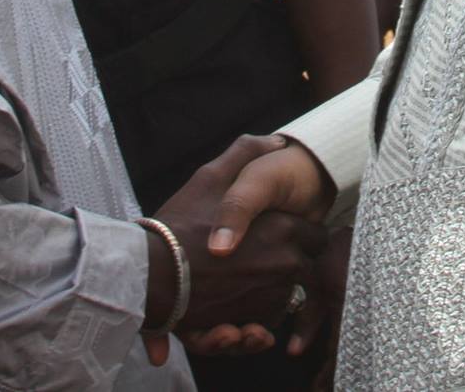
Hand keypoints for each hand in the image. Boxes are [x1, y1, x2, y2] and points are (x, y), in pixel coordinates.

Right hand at [141, 135, 327, 363]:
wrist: (148, 275)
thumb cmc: (180, 224)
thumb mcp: (210, 177)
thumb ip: (247, 153)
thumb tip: (276, 141)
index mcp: (283, 231)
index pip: (315, 236)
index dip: (298, 234)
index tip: (278, 232)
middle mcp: (284, 267)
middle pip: (302, 268)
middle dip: (286, 263)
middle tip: (256, 257)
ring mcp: (270, 299)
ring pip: (284, 296)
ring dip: (270, 291)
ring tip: (239, 280)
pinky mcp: (251, 324)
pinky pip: (266, 321)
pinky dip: (256, 318)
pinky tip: (236, 306)